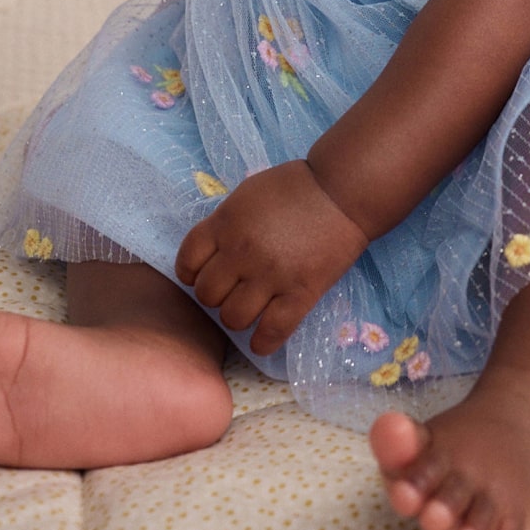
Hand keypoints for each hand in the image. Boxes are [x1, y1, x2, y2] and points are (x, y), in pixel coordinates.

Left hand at [175, 160, 367, 354]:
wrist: (342, 190)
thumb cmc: (295, 187)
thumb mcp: (247, 194)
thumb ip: (226, 223)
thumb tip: (212, 254)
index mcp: (226, 223)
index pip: (187, 262)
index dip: (191, 273)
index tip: (203, 274)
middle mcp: (242, 251)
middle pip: (207, 294)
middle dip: (216, 294)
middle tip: (232, 288)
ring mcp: (271, 275)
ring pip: (233, 318)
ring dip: (237, 316)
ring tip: (251, 308)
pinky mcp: (300, 293)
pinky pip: (271, 332)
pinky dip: (263, 342)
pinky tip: (263, 338)